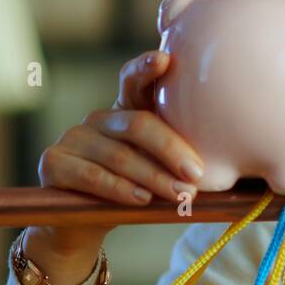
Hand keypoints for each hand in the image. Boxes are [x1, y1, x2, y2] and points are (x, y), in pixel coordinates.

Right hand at [24, 51, 206, 284]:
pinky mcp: (53, 163)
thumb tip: (231, 162)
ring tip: (180, 196)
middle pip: (138, 124)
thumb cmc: (135, 193)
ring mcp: (73, 138)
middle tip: (197, 174)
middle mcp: (100, 119)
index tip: (166, 59)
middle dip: (172, 149)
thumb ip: (182, 159)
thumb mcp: (160, 171)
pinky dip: (121, 189)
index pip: (135, 82)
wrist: (82, 225)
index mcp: (128, 113)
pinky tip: (142, 199)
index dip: (147, 69)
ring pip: (120, 155)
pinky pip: (94, 175)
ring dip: (155, 177)